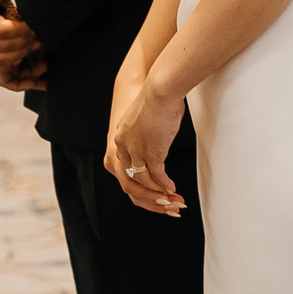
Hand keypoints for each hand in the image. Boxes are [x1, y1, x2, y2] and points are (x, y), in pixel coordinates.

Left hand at [103, 65, 188, 217]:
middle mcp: (122, 148)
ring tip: (172, 202)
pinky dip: (165, 186)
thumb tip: (159, 134)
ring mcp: (136, 151)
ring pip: (143, 183)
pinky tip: (173, 190)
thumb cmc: (159, 95)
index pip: (124, 171)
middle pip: (130, 183)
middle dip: (147, 198)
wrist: (161, 87)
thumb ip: (147, 131)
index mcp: (119, 139)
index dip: (138, 185)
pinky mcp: (151, 152)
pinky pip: (157, 176)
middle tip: (162, 206)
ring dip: (158, 195)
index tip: (152, 191)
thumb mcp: (144, 117)